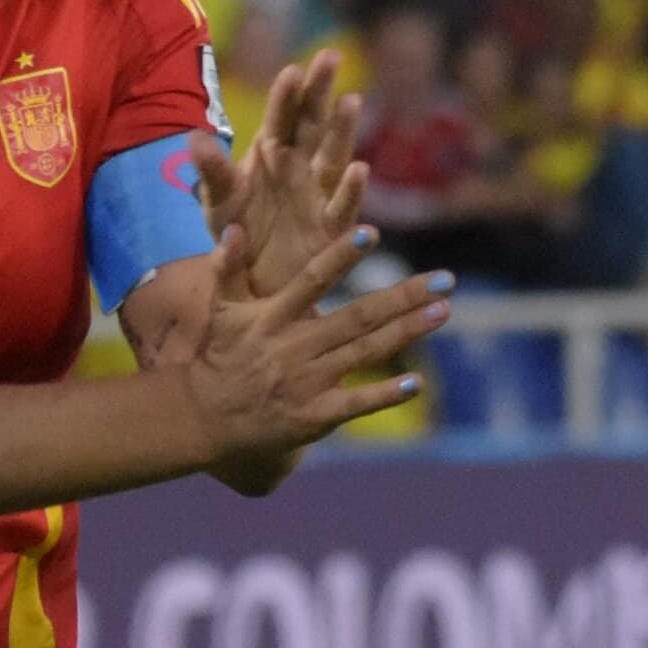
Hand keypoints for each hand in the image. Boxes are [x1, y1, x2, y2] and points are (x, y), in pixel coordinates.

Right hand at [172, 223, 450, 464]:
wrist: (201, 420)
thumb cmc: (217, 358)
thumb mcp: (219, 311)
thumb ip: (227, 267)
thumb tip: (235, 227)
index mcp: (272, 317)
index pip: (311, 280)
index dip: (340, 256)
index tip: (371, 233)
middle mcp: (293, 347)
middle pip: (357, 317)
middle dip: (404, 296)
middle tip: (446, 279)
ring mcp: (306, 383)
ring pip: (364, 352)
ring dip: (406, 332)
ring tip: (443, 311)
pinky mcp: (313, 416)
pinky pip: (355, 404)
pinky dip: (384, 394)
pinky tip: (416, 383)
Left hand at [193, 51, 366, 299]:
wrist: (252, 282)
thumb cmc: (237, 232)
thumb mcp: (219, 201)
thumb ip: (212, 170)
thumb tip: (194, 138)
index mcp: (271, 154)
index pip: (279, 117)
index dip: (286, 95)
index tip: (292, 70)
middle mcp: (299, 168)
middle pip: (311, 124)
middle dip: (320, 92)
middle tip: (330, 57)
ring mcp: (318, 195)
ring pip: (333, 156)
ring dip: (343, 130)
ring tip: (351, 100)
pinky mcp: (331, 229)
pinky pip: (342, 206)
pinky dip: (351, 189)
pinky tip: (359, 170)